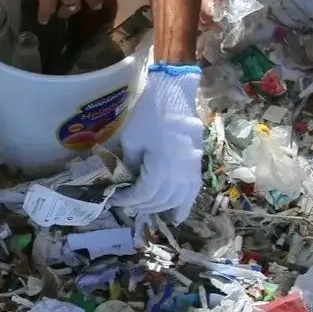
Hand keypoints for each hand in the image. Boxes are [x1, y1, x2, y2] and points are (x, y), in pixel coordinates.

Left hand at [115, 64, 203, 220]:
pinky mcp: (197, 165)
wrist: (173, 93)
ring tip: (146, 209)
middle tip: (127, 203)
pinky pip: (193, 192)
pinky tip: (176, 218)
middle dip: (141, 205)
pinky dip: (184, 207)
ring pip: (176, 200)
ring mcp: (191, 170)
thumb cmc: (148, 113)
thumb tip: (128, 181)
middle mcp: (180, 173)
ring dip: (159, 207)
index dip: (128, 200)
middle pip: (160, 200)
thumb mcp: (132, 140)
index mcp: (162, 167)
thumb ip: (130, 165)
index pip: (144, 194)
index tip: (115, 199)